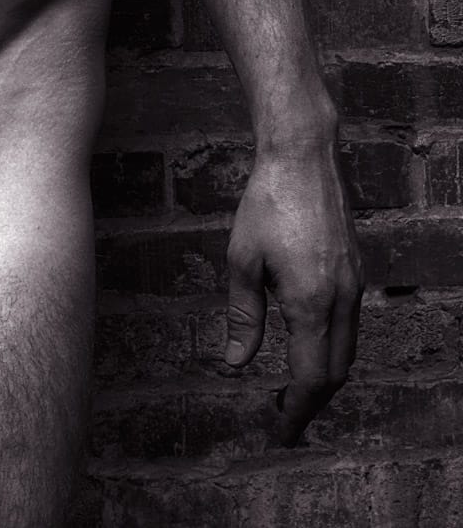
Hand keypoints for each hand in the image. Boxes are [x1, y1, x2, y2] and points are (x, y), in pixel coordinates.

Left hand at [223, 144, 363, 445]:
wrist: (304, 158)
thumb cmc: (267, 203)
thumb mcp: (242, 260)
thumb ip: (242, 315)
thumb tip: (236, 362)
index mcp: (312, 302)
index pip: (311, 378)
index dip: (296, 413)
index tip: (280, 434)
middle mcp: (342, 299)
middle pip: (335, 372)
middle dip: (311, 402)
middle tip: (282, 418)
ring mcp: (355, 284)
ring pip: (347, 349)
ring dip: (323, 375)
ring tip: (291, 388)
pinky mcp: (356, 270)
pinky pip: (350, 324)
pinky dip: (332, 346)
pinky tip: (307, 343)